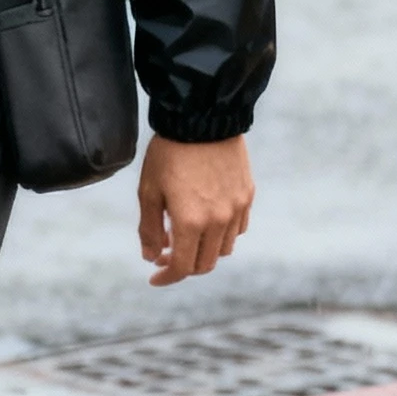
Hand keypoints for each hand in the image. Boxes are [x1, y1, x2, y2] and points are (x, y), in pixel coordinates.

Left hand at [137, 133, 253, 286]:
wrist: (202, 117)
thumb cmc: (169, 153)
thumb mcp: (149, 191)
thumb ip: (150, 229)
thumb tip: (152, 258)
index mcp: (191, 222)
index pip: (183, 267)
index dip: (167, 278)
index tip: (154, 278)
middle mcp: (218, 220)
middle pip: (205, 264)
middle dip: (184, 266)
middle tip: (166, 255)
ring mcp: (236, 208)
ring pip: (223, 248)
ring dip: (203, 251)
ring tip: (185, 235)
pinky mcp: (247, 195)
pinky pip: (238, 228)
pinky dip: (222, 234)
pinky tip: (206, 220)